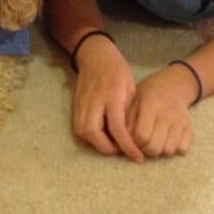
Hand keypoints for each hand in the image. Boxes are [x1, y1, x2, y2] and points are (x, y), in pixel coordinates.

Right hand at [71, 36, 144, 162]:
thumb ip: (130, 112)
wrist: (95, 56)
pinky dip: (91, 137)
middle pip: (94, 134)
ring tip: (113, 145)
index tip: (138, 157)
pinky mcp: (75, 106)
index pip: (117, 128)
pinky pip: (80, 127)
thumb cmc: (118, 70)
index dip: (127, 146)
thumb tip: (133, 137)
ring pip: (84, 133)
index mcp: (111, 95)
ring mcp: (81, 104)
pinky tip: (103, 136)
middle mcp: (93, 101)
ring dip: (98, 144)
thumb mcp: (131, 88)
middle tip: (123, 150)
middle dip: (108, 148)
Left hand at [126, 68, 193, 157]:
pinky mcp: (189, 128)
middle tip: (140, 144)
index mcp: (151, 104)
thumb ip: (128, 120)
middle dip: (144, 150)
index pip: (141, 135)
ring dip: (158, 151)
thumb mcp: (133, 100)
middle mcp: (168, 113)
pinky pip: (182, 149)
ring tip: (152, 142)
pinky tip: (164, 140)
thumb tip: (124, 141)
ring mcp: (180, 121)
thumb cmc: (147, 94)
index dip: (133, 143)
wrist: (172, 86)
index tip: (130, 139)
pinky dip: (172, 150)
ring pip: (168, 151)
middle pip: (155, 147)